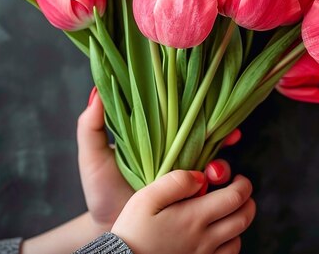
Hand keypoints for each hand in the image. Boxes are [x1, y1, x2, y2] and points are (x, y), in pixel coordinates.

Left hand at [77, 87, 240, 231]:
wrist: (110, 227)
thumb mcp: (94, 158)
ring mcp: (187, 177)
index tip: (216, 109)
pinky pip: (214, 188)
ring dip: (222, 165)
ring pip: (216, 163)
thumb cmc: (101, 191)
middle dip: (222, 137)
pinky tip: (219, 185)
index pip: (186, 119)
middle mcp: (178, 155)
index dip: (204, 111)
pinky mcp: (192, 197)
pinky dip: (223, 184)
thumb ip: (91, 127)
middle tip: (226, 141)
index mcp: (158, 140)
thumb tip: (96, 91)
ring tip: (213, 174)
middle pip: (208, 139)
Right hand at [112, 171, 255, 253]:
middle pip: (244, 218)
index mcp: (195, 217)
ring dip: (237, 223)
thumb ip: (176, 182)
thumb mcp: (146, 198)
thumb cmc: (131, 231)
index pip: (236, 197)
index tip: (236, 178)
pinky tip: (216, 238)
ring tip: (225, 214)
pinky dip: (229, 245)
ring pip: (238, 240)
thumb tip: (201, 176)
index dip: (243, 184)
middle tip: (238, 192)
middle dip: (247, 201)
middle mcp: (205, 239)